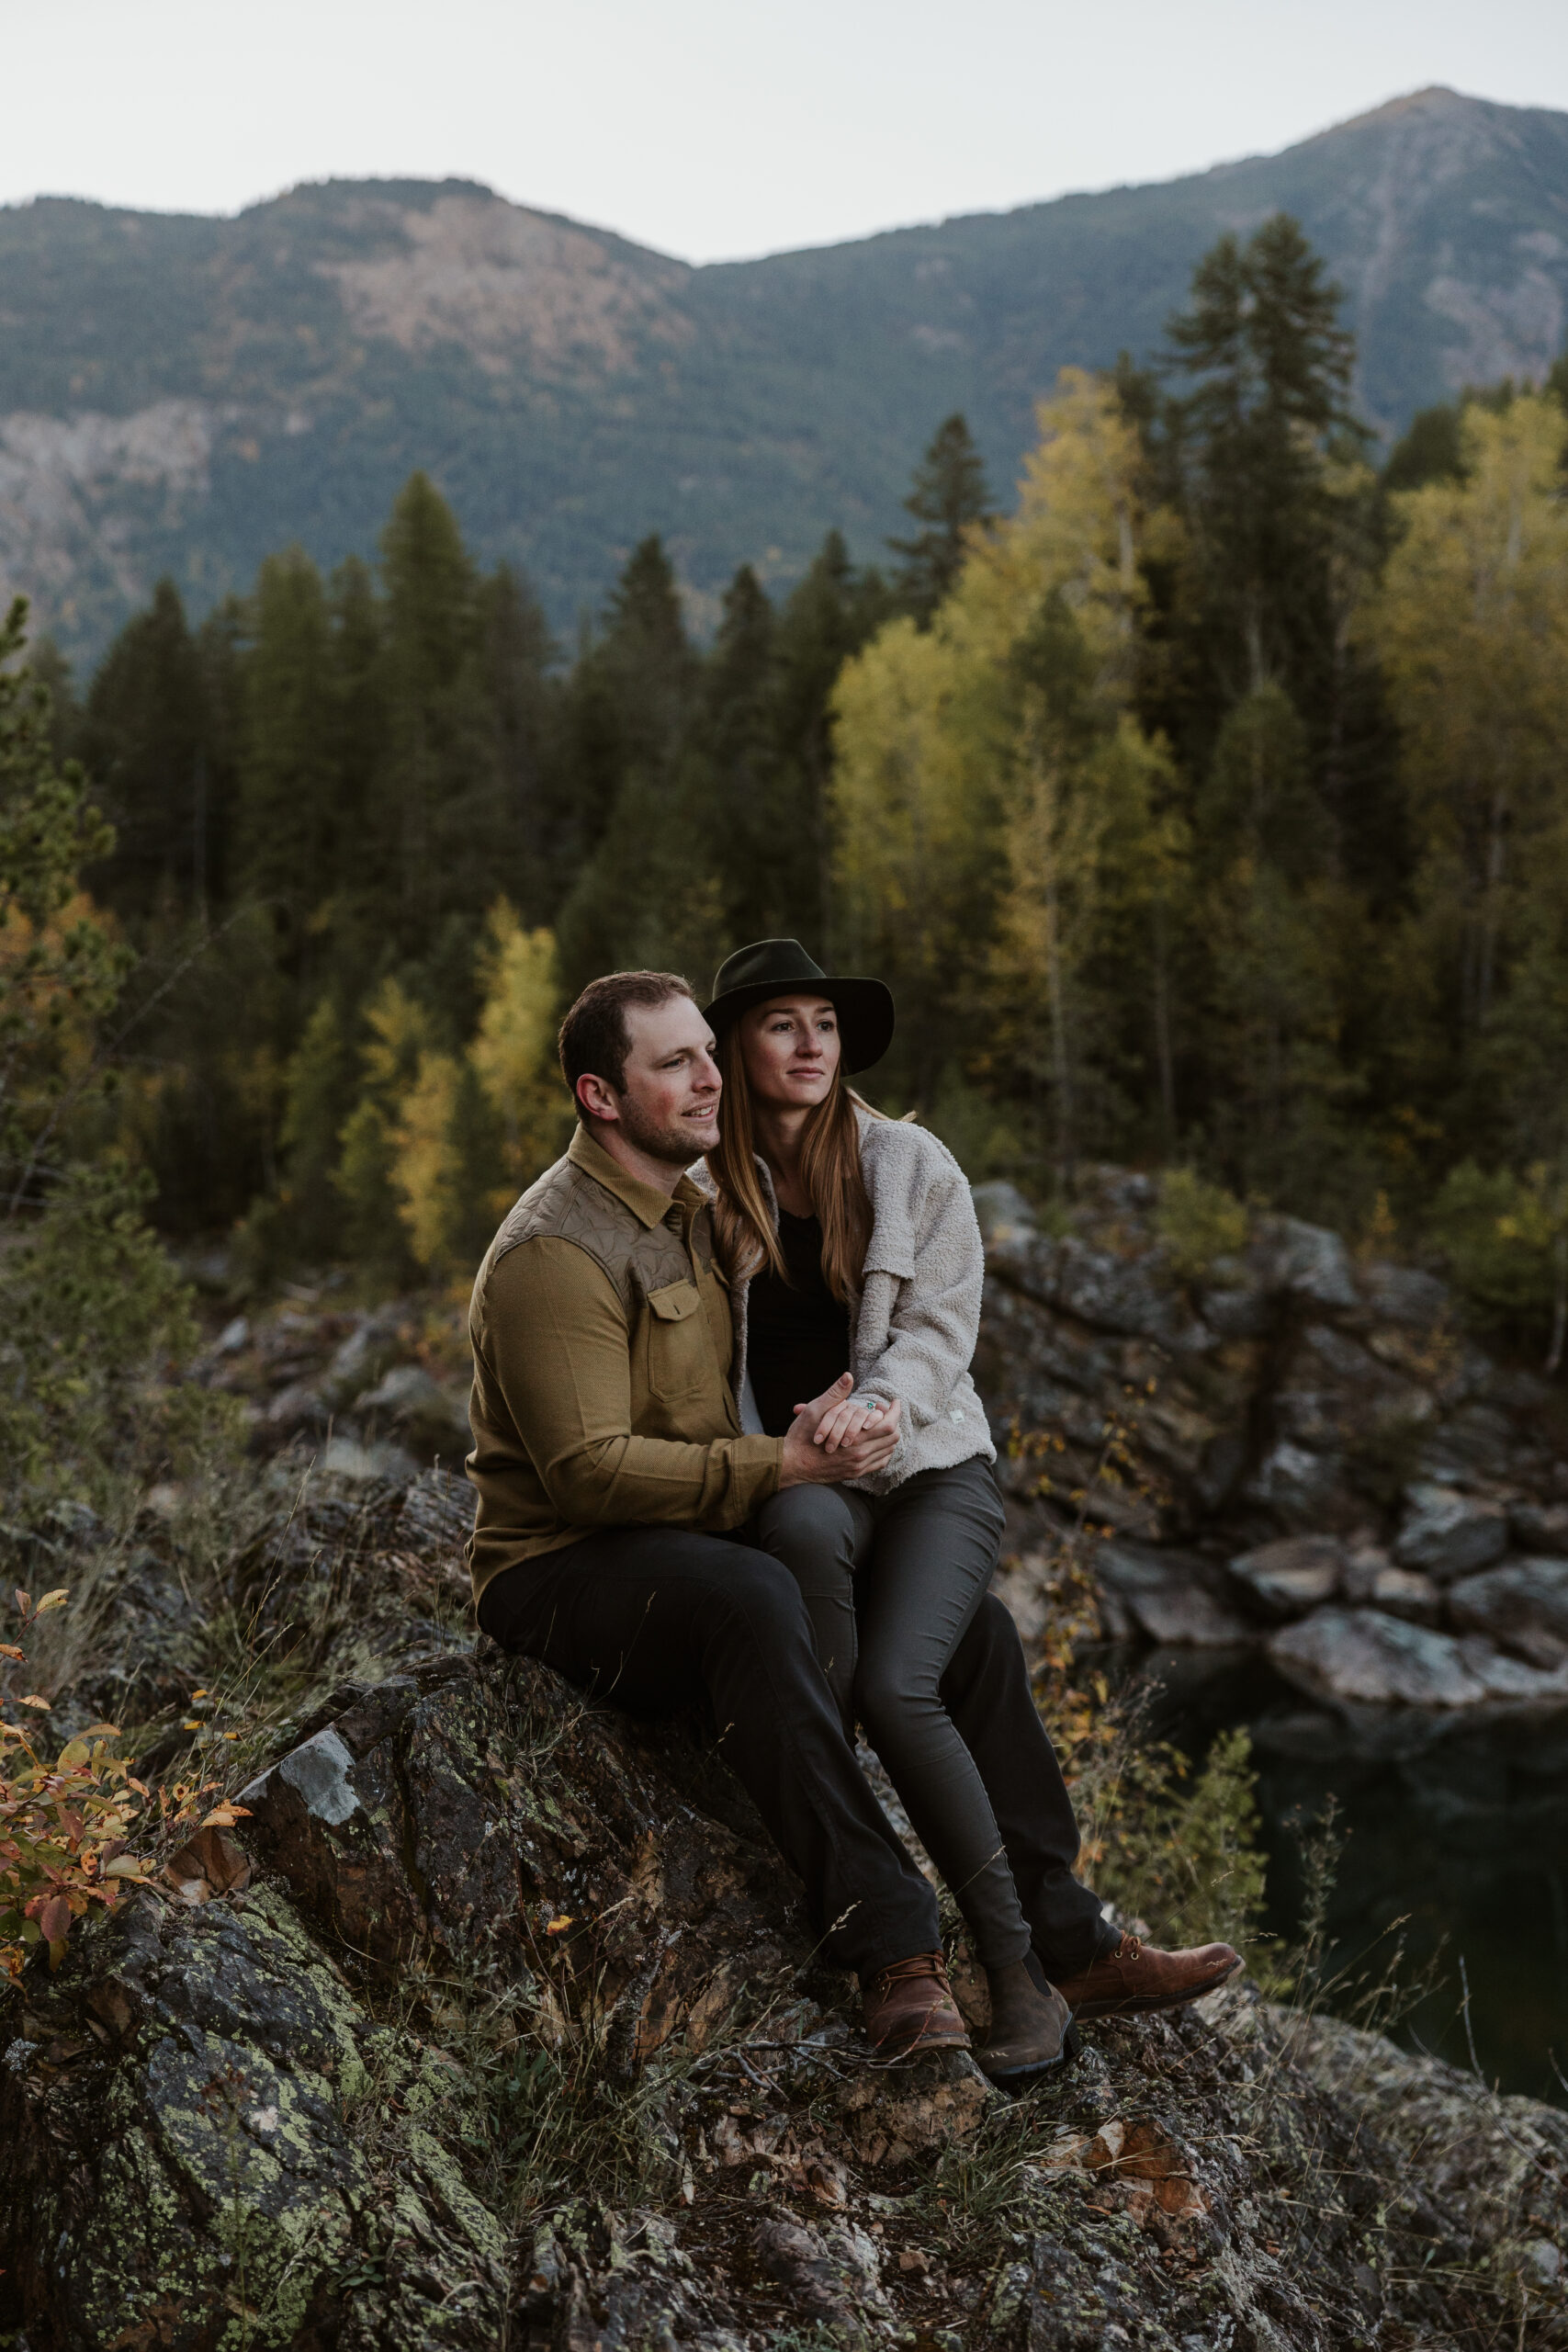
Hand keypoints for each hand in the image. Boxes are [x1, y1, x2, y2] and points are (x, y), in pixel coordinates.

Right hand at [779, 1375, 901, 1486]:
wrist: (790, 1465)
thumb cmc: (801, 1437)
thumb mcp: (815, 1410)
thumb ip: (835, 1394)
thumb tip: (848, 1376)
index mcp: (855, 1439)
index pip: (890, 1425)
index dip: (895, 1411)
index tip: (894, 1402)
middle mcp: (861, 1456)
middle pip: (893, 1438)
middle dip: (893, 1421)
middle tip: (883, 1412)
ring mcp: (859, 1467)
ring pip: (888, 1451)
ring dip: (887, 1436)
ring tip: (878, 1424)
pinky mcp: (855, 1474)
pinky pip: (879, 1463)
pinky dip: (882, 1450)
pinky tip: (873, 1441)